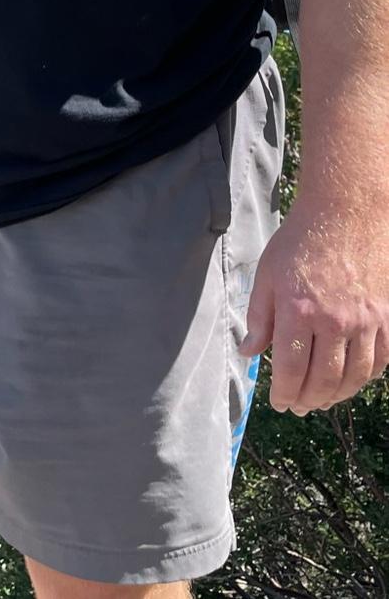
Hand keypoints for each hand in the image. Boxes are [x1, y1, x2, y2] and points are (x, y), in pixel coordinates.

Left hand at [240, 199, 388, 412]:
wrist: (344, 216)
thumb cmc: (298, 244)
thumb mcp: (267, 275)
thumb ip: (258, 317)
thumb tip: (248, 352)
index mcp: (297, 311)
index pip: (289, 367)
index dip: (283, 392)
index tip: (278, 403)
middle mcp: (333, 321)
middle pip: (322, 379)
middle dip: (308, 400)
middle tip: (298, 407)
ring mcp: (364, 322)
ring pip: (353, 376)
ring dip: (336, 396)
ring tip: (320, 400)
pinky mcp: (385, 318)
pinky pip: (379, 361)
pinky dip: (364, 378)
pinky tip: (350, 382)